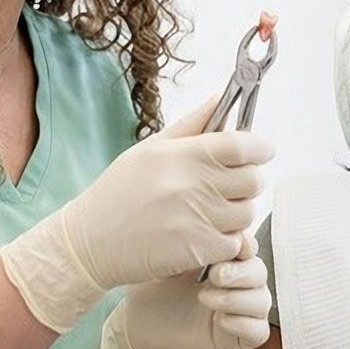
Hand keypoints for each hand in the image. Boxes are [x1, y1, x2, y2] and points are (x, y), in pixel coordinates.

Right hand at [0, 98, 273, 332]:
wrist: (89, 243)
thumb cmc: (118, 193)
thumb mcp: (148, 150)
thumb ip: (191, 125)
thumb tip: (222, 98)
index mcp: (180, 154)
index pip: (242, 145)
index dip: (260, 148)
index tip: (260, 152)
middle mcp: (191, 184)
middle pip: (253, 180)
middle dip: (247, 183)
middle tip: (230, 188)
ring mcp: (196, 218)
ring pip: (247, 213)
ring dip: (236, 214)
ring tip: (212, 214)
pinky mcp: (197, 250)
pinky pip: (234, 243)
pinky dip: (225, 242)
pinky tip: (203, 237)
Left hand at [100, 238, 271, 348]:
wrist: (137, 328)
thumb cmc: (152, 292)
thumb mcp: (165, 261)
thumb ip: (187, 243)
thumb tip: (206, 226)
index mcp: (223, 261)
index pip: (248, 248)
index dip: (244, 245)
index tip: (230, 244)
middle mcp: (237, 285)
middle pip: (260, 272)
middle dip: (241, 272)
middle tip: (215, 274)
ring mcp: (239, 312)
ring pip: (262, 301)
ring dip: (238, 298)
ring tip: (206, 298)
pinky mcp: (238, 338)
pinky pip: (258, 331)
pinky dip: (242, 324)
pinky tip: (218, 321)